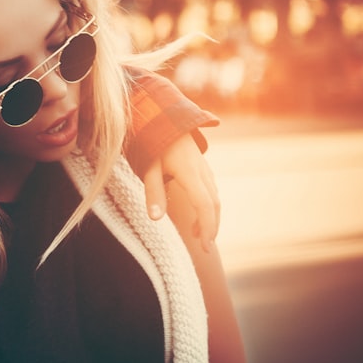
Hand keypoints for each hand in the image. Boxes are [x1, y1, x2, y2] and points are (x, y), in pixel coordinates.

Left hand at [142, 133, 219, 249]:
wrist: (164, 115)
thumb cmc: (153, 141)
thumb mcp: (148, 166)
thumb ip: (153, 192)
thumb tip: (155, 219)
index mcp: (190, 172)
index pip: (205, 205)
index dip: (207, 226)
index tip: (204, 245)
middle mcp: (202, 171)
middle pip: (214, 204)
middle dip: (211, 227)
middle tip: (204, 247)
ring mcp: (204, 167)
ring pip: (214, 197)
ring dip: (209, 217)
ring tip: (197, 234)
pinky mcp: (201, 166)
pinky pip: (210, 189)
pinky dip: (208, 205)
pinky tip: (197, 214)